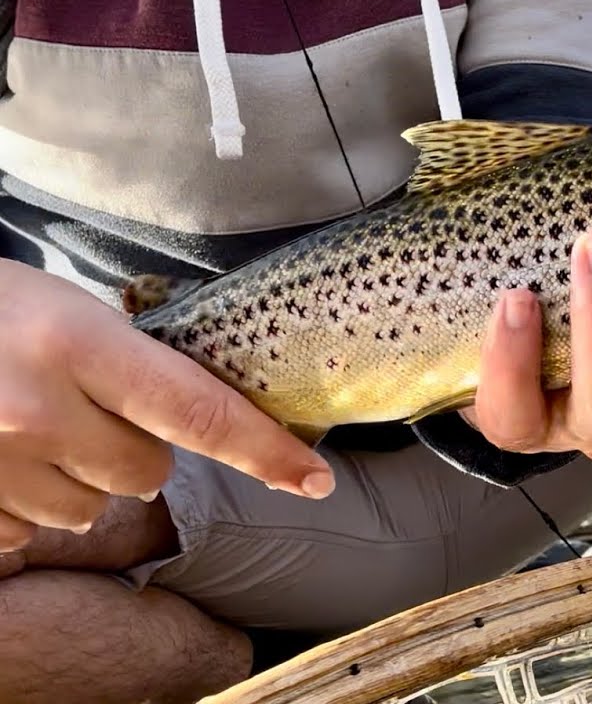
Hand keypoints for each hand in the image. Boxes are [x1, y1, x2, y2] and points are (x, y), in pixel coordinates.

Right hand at [0, 261, 334, 549]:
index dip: (265, 451)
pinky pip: (29, 530)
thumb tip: (193, 416)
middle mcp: (37, 410)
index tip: (314, 480)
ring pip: (91, 508)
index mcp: (76, 344)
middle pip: (147, 472)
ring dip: (76, 478)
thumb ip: (124, 363)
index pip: (199, 412)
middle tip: (85, 408)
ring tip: (27, 425)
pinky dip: (25, 504)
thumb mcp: (60, 309)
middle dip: (132, 449)